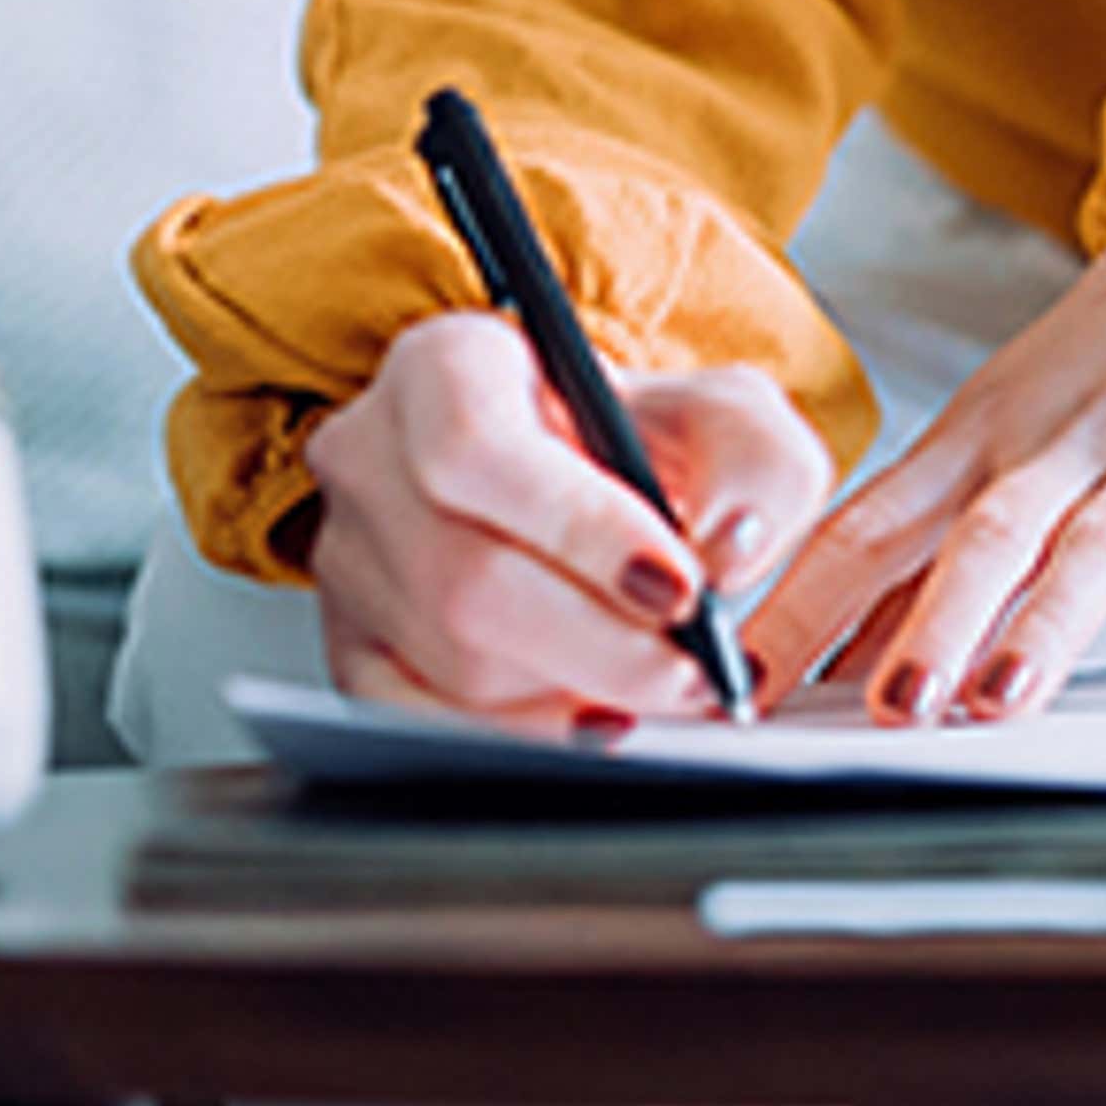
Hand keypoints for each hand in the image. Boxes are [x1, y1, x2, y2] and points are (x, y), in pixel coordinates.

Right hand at [302, 310, 832, 734]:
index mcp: (446, 365)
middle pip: (463, 577)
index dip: (579, 529)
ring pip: (449, 661)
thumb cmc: (636, 436)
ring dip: (573, 693)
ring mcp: (350, 561)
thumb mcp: (722, 411)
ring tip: (664, 688)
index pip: (476, 448)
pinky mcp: (349, 649)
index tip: (680, 585)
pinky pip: (419, 724)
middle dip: (599, 644)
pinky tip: (594, 725)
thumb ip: (756, 459)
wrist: (577, 472)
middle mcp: (372, 458)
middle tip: (691, 672)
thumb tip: (730, 547)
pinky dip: (519, 739)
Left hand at [739, 211, 1105, 723]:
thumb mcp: (995, 439)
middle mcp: (1057, 448)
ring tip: (1005, 696)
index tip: (744, 689)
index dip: (802, 605)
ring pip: (1094, 544)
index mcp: (977, 441)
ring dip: (1048, 621)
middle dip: (930, 621)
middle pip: (982, 534)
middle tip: (887, 708)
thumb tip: (814, 664)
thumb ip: (915, 556)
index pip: (869, 526)